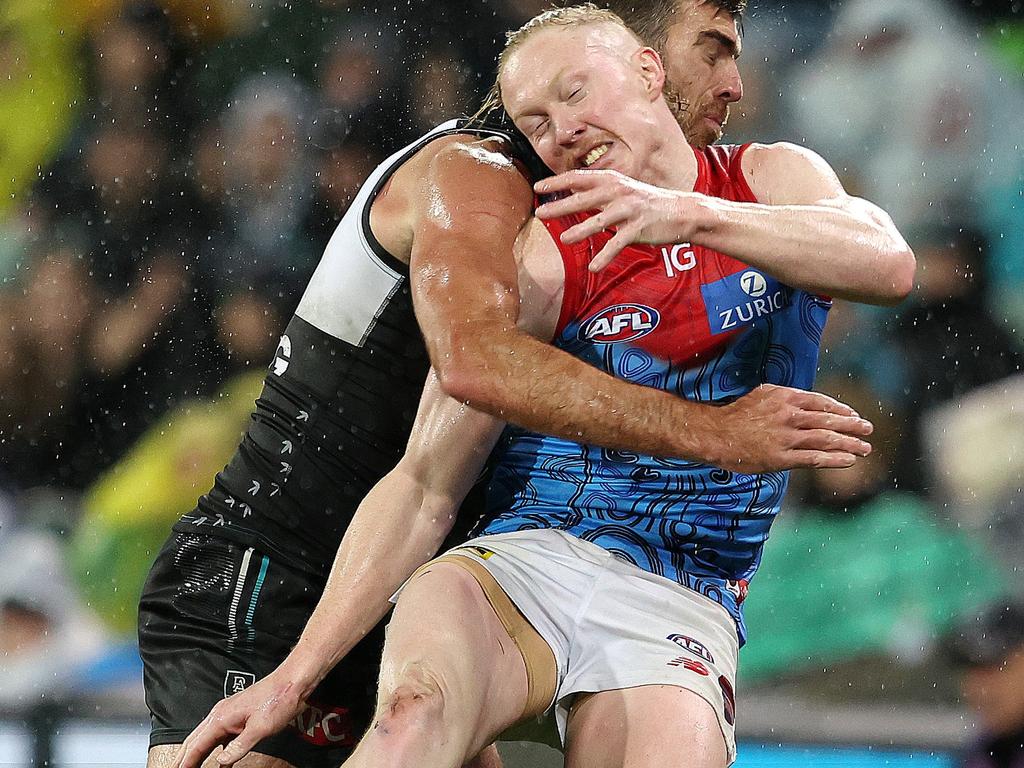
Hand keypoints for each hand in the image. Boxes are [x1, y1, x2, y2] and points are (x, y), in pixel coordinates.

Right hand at [173, 670, 307, 767]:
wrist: (293, 682)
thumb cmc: (279, 700)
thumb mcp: (260, 729)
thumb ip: (239, 746)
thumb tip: (221, 762)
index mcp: (221, 717)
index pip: (196, 745)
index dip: (185, 762)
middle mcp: (220, 714)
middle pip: (194, 740)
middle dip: (182, 758)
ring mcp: (228, 713)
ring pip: (204, 737)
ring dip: (194, 753)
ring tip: (187, 767)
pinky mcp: (237, 715)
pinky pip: (217, 734)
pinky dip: (210, 747)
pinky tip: (214, 756)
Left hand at [534, 170, 700, 271]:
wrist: (681, 212)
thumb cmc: (645, 204)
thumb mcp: (621, 192)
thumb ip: (597, 195)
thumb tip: (571, 196)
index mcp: (611, 180)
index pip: (578, 178)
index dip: (557, 182)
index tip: (538, 187)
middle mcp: (618, 192)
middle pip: (583, 198)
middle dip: (560, 206)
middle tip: (540, 213)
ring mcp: (629, 209)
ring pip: (600, 220)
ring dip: (581, 231)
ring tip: (564, 239)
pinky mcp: (639, 228)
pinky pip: (619, 243)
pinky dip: (606, 256)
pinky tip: (594, 267)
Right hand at [712, 384, 872, 472]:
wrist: (714, 433)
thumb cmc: (736, 414)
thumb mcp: (762, 395)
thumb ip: (786, 398)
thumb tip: (806, 403)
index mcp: (785, 397)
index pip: (821, 402)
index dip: (841, 410)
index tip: (853, 415)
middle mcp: (789, 415)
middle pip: (829, 420)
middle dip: (852, 425)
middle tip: (868, 429)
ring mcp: (786, 437)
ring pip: (826, 439)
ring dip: (849, 443)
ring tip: (865, 447)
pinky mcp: (780, 458)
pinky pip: (814, 458)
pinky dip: (834, 459)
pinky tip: (849, 460)